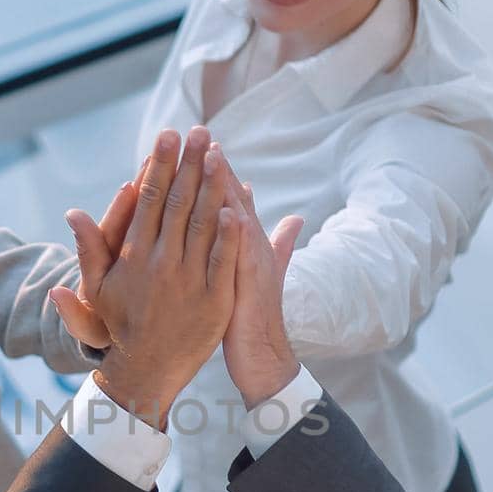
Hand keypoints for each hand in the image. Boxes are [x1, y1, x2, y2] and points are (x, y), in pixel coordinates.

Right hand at [54, 141, 255, 348]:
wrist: (147, 369)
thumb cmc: (120, 324)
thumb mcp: (96, 289)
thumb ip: (89, 249)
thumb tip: (74, 213)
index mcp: (134, 256)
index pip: (148, 200)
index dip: (159, 166)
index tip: (167, 137)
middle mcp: (161, 263)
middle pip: (177, 203)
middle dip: (188, 164)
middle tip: (198, 131)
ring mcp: (188, 281)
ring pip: (202, 224)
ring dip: (211, 186)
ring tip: (218, 153)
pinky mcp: (214, 300)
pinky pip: (222, 261)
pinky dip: (229, 233)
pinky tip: (236, 205)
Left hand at [218, 164, 302, 408]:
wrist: (264, 359)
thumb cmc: (252, 318)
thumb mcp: (257, 275)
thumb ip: (276, 244)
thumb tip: (296, 216)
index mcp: (244, 243)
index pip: (226, 198)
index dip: (213, 171)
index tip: (196, 143)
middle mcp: (248, 247)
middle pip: (229, 199)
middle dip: (214, 166)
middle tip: (199, 133)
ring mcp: (249, 264)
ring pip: (235, 218)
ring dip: (224, 188)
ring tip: (212, 155)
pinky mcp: (247, 286)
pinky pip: (240, 256)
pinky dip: (236, 232)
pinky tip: (229, 209)